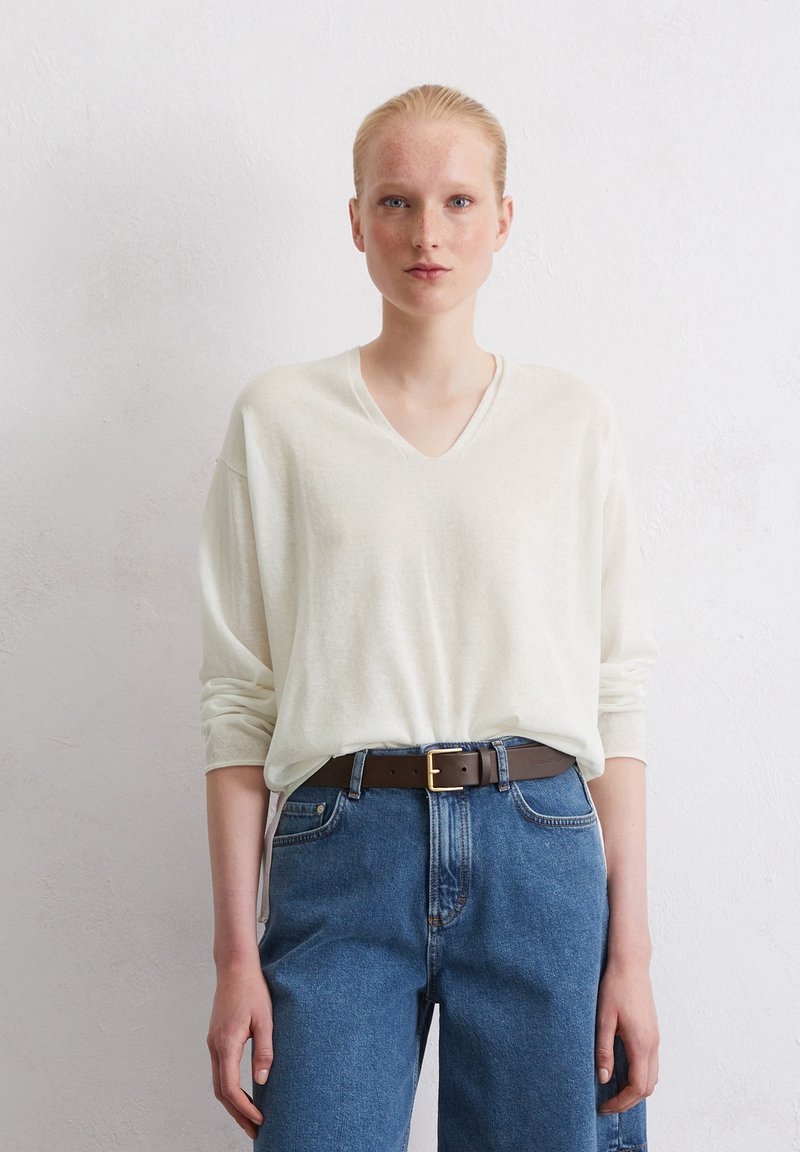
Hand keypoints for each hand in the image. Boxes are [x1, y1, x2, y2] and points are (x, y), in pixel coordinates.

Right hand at [207, 963, 273, 1138]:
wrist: (235, 966)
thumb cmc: (253, 990)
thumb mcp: (265, 1019)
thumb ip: (264, 1051)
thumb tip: (262, 1081)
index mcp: (226, 1043)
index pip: (231, 1088)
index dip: (245, 1108)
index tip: (260, 1120)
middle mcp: (214, 1046)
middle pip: (221, 1092)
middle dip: (237, 1114)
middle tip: (255, 1131)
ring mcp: (213, 1042)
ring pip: (218, 1082)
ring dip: (232, 1103)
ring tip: (250, 1118)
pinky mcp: (216, 1038)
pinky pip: (220, 1070)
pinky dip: (229, 1087)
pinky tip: (243, 1092)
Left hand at [595, 957, 659, 1113]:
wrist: (631, 964)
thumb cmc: (615, 987)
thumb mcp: (603, 1019)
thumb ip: (604, 1050)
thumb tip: (604, 1079)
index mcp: (641, 1043)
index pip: (637, 1086)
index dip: (622, 1102)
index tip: (604, 1105)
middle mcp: (653, 1044)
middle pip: (648, 1087)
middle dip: (629, 1100)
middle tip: (608, 1102)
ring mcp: (655, 1038)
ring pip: (652, 1076)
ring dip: (636, 1088)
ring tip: (613, 1089)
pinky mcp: (653, 1032)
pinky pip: (652, 1063)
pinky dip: (640, 1075)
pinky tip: (622, 1070)